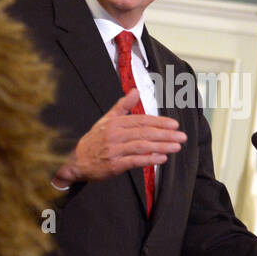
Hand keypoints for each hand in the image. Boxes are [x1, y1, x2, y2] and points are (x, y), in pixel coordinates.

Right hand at [51, 89, 185, 187]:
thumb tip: (135, 90)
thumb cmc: (93, 141)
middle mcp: (115, 135)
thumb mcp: (106, 120)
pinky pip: (134, 161)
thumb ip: (122, 106)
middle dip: (166, 134)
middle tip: (181, 136)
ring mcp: (114, 150)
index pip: (142, 120)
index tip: (174, 125)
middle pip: (145, 133)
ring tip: (176, 147)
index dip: (159, 122)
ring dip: (161, 146)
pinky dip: (149, 159)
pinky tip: (161, 159)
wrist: (75, 161)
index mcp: (115, 123)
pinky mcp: (113, 165)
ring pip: (142, 146)